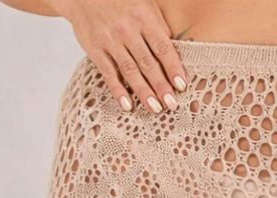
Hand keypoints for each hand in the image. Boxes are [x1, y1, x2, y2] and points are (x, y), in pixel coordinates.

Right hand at [50, 0, 187, 112]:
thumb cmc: (120, 1)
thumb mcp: (144, 4)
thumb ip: (158, 27)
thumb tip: (174, 54)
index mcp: (143, 16)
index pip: (162, 47)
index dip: (173, 68)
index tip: (181, 86)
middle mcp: (126, 29)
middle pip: (147, 62)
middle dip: (161, 86)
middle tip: (171, 104)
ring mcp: (110, 39)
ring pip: (130, 70)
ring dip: (143, 92)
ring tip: (155, 109)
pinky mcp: (95, 49)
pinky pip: (108, 73)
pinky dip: (118, 90)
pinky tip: (127, 105)